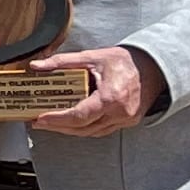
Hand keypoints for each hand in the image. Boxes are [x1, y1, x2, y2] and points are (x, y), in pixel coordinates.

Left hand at [21, 46, 151, 137]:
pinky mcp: (128, 122)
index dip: (57, 120)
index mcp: (111, 97)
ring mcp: (126, 120)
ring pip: (92, 132)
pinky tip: (71, 122)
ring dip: (70, 130)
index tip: (39, 119)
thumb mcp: (91, 56)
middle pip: (83, 128)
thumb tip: (37, 65)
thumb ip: (62, 61)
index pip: (79, 116)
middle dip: (58, 127)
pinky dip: (85, 128)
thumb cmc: (124, 61)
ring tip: (50, 122)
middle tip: (38, 122)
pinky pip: (102, 130)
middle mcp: (120, 113)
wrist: (152, 67)